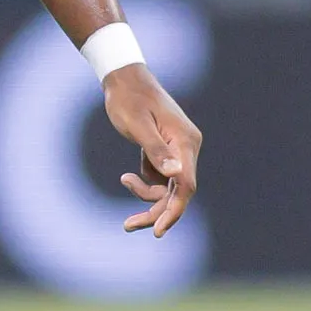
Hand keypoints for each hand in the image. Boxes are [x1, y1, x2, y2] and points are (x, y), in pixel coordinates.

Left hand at [104, 62, 200, 235]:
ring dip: (147, 196)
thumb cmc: (128, 99)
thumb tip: (176, 175)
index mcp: (185, 142)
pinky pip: (160, 179)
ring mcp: (178, 150)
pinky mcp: (167, 151)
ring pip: (168, 188)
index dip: (173, 211)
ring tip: (124, 181)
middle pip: (177, 192)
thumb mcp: (137, 126)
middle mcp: (187, 148)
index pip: (185, 186)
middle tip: (127, 226)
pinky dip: (145, 182)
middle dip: (154, 211)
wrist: (123, 78)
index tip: (157, 231)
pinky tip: (128, 175)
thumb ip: (156, 151)